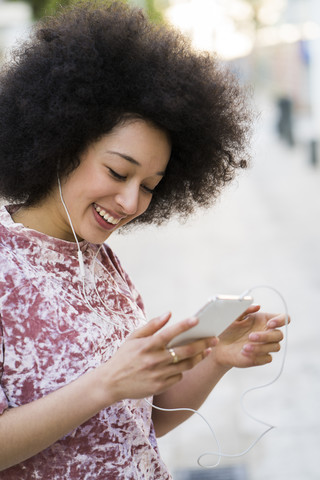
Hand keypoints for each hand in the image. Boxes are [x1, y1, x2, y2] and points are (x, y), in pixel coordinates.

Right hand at [100, 313, 217, 402]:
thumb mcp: (133, 338)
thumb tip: (168, 314)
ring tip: (207, 350)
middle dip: (202, 343)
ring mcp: (158, 375)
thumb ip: (151, 326)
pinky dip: (183, 370)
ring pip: (186, 365)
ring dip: (199, 357)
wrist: (111, 383)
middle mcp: (154, 360)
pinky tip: (185, 364)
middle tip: (214, 338)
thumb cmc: (123, 357)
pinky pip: (178, 376)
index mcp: (147, 345)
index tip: (197, 320)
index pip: (169, 333)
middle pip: (185, 351)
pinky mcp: (160, 387)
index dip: (183, 326)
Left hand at [212, 305, 288, 368]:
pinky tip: (244, 353)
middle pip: (279, 335)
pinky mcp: (262, 358)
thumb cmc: (228, 329)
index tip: (269, 323)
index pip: (283, 318)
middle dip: (266, 336)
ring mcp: (266, 346)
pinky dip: (257, 356)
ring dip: (260, 347)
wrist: (219, 345)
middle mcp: (268, 333)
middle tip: (250, 336)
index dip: (280, 320)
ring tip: (244, 347)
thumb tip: (258, 306)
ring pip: (275, 347)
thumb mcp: (234, 317)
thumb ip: (245, 310)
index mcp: (265, 320)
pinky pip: (267, 358)